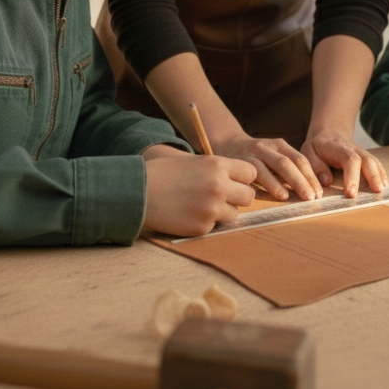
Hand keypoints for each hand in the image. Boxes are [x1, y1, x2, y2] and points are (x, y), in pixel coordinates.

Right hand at [141, 147, 256, 236]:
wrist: (138, 192)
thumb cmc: (164, 174)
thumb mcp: (194, 161)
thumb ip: (217, 170)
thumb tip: (239, 180)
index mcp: (217, 165)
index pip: (250, 173)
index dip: (242, 179)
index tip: (233, 182)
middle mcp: (219, 186)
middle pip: (248, 197)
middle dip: (237, 197)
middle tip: (221, 197)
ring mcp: (212, 208)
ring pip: (234, 214)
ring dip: (222, 211)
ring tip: (200, 205)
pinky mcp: (202, 227)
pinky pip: (214, 226)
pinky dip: (205, 222)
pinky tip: (188, 214)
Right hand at [213, 135, 323, 201]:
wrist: (227, 143)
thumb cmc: (256, 157)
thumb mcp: (273, 157)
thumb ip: (288, 169)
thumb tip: (311, 190)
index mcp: (280, 145)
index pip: (300, 160)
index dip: (310, 176)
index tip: (319, 194)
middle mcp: (267, 146)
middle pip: (288, 163)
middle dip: (301, 181)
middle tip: (310, 198)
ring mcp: (253, 152)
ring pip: (270, 166)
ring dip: (280, 183)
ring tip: (289, 197)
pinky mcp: (239, 160)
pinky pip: (252, 172)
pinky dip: (263, 183)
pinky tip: (267, 193)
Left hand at [300, 133, 386, 197]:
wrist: (328, 132)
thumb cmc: (317, 147)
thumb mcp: (308, 152)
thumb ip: (316, 166)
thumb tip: (327, 181)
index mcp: (336, 148)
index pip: (349, 159)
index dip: (352, 176)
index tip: (351, 193)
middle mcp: (352, 149)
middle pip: (366, 159)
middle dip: (372, 175)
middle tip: (376, 191)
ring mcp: (361, 152)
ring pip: (373, 161)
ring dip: (379, 175)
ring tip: (382, 189)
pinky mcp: (365, 157)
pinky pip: (376, 163)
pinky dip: (381, 173)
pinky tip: (384, 184)